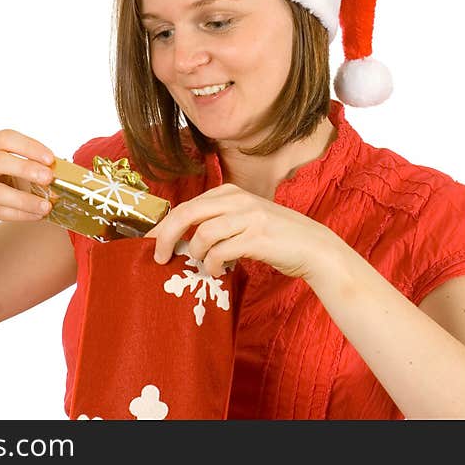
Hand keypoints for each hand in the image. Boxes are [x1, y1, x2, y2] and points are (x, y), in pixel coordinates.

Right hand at [0, 129, 57, 229]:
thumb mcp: (0, 163)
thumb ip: (26, 163)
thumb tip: (63, 169)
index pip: (6, 138)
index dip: (29, 146)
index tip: (50, 158)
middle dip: (25, 168)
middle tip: (49, 178)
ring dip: (24, 200)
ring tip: (46, 206)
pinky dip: (18, 214)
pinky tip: (35, 216)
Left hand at [145, 183, 345, 281]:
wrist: (313, 247)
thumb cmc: (274, 237)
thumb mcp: (244, 219)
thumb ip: (218, 221)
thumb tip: (181, 238)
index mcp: (230, 193)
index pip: (188, 205)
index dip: (165, 224)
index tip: (151, 241)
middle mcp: (238, 200)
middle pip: (188, 213)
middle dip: (167, 236)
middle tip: (159, 257)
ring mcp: (249, 217)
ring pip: (203, 234)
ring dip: (197, 254)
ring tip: (203, 265)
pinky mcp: (257, 238)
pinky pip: (221, 252)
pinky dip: (213, 265)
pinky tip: (217, 271)